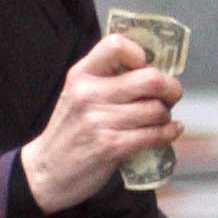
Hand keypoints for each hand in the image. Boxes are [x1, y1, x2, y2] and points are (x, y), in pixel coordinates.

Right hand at [19, 35, 182, 214]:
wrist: (46, 172)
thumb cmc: (69, 132)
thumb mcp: (77, 95)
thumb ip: (105, 80)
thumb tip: (150, 72)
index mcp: (81, 75)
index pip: (117, 45)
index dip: (141, 54)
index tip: (146, 67)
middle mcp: (89, 94)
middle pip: (150, 79)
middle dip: (170, 87)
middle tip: (171, 95)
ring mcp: (99, 121)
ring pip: (155, 110)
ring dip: (166, 115)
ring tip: (162, 119)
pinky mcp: (110, 147)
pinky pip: (153, 135)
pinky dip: (168, 133)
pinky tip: (170, 132)